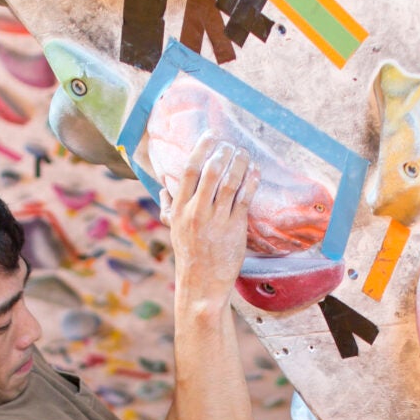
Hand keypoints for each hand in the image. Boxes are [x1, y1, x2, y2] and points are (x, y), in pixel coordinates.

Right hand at [164, 139, 256, 318]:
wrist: (202, 284)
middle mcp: (197, 212)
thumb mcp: (173, 229)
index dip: (201, 149)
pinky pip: (244, 198)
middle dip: (223, 152)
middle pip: (211, 172)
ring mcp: (216, 220)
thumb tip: (164, 187)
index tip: (210, 136)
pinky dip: (251, 181)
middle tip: (231, 143)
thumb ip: (168, 206)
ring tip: (245, 153)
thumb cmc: (189, 255)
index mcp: (179, 209)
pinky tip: (255, 171)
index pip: (189, 171)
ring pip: (230, 182)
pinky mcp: (234, 228)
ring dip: (240, 163)